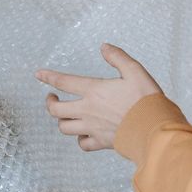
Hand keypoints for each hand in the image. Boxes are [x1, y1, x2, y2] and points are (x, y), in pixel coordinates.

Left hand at [35, 44, 162, 151]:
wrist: (152, 128)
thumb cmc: (145, 99)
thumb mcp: (135, 71)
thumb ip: (118, 58)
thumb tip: (104, 47)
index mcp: (94, 90)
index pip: (64, 82)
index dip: (48, 77)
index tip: (39, 74)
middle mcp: (88, 110)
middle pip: (56, 110)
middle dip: (50, 103)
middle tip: (51, 98)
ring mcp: (92, 128)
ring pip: (65, 128)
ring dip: (62, 121)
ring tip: (65, 116)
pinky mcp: (101, 142)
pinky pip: (82, 144)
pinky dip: (80, 140)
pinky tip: (83, 135)